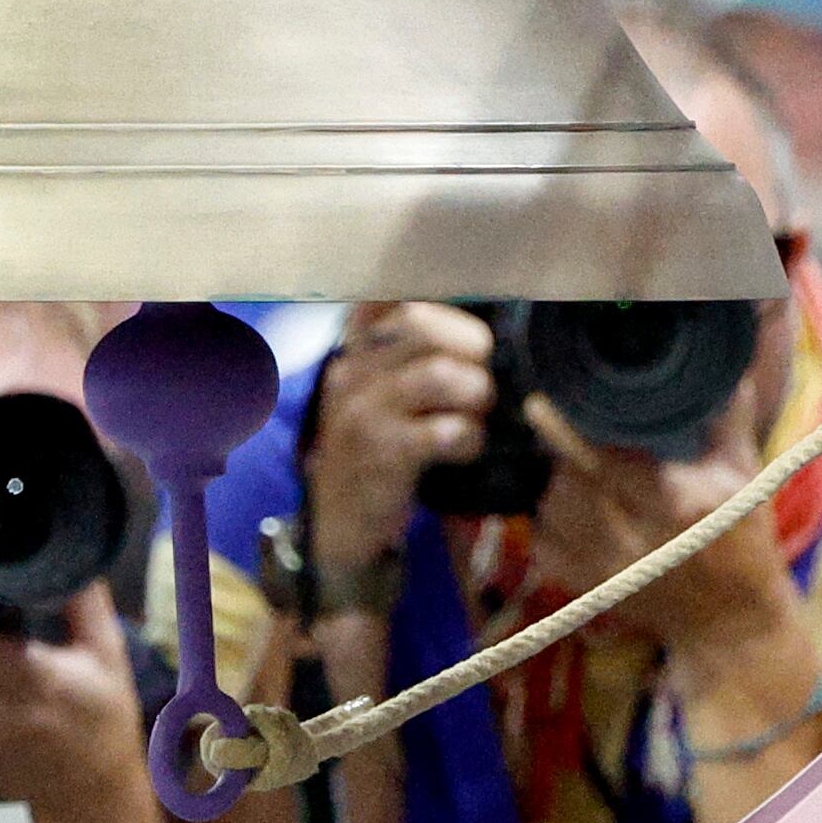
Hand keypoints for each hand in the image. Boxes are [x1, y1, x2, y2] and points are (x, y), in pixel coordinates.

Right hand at [308, 302, 496, 571]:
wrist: (340, 525)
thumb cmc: (377, 452)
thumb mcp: (381, 396)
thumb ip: (412, 354)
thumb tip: (479, 327)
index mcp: (356, 350)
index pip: (393, 296)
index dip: (442, 302)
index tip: (470, 329)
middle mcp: (352, 370)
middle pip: (421, 321)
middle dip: (470, 347)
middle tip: (481, 384)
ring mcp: (363, 410)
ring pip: (440, 373)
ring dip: (476, 395)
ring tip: (476, 417)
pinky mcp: (381, 452)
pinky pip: (444, 430)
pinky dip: (469, 438)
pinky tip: (464, 450)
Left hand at [528, 401, 786, 661]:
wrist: (732, 621)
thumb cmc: (743, 540)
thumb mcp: (746, 476)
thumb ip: (730, 420)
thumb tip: (727, 369)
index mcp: (681, 506)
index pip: (605, 459)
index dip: (570, 429)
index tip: (548, 404)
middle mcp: (639, 542)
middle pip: (569, 483)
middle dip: (565, 454)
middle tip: (570, 434)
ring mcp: (610, 572)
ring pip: (550, 511)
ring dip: (555, 484)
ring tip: (573, 469)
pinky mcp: (591, 591)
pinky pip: (544, 545)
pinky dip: (549, 521)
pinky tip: (571, 508)